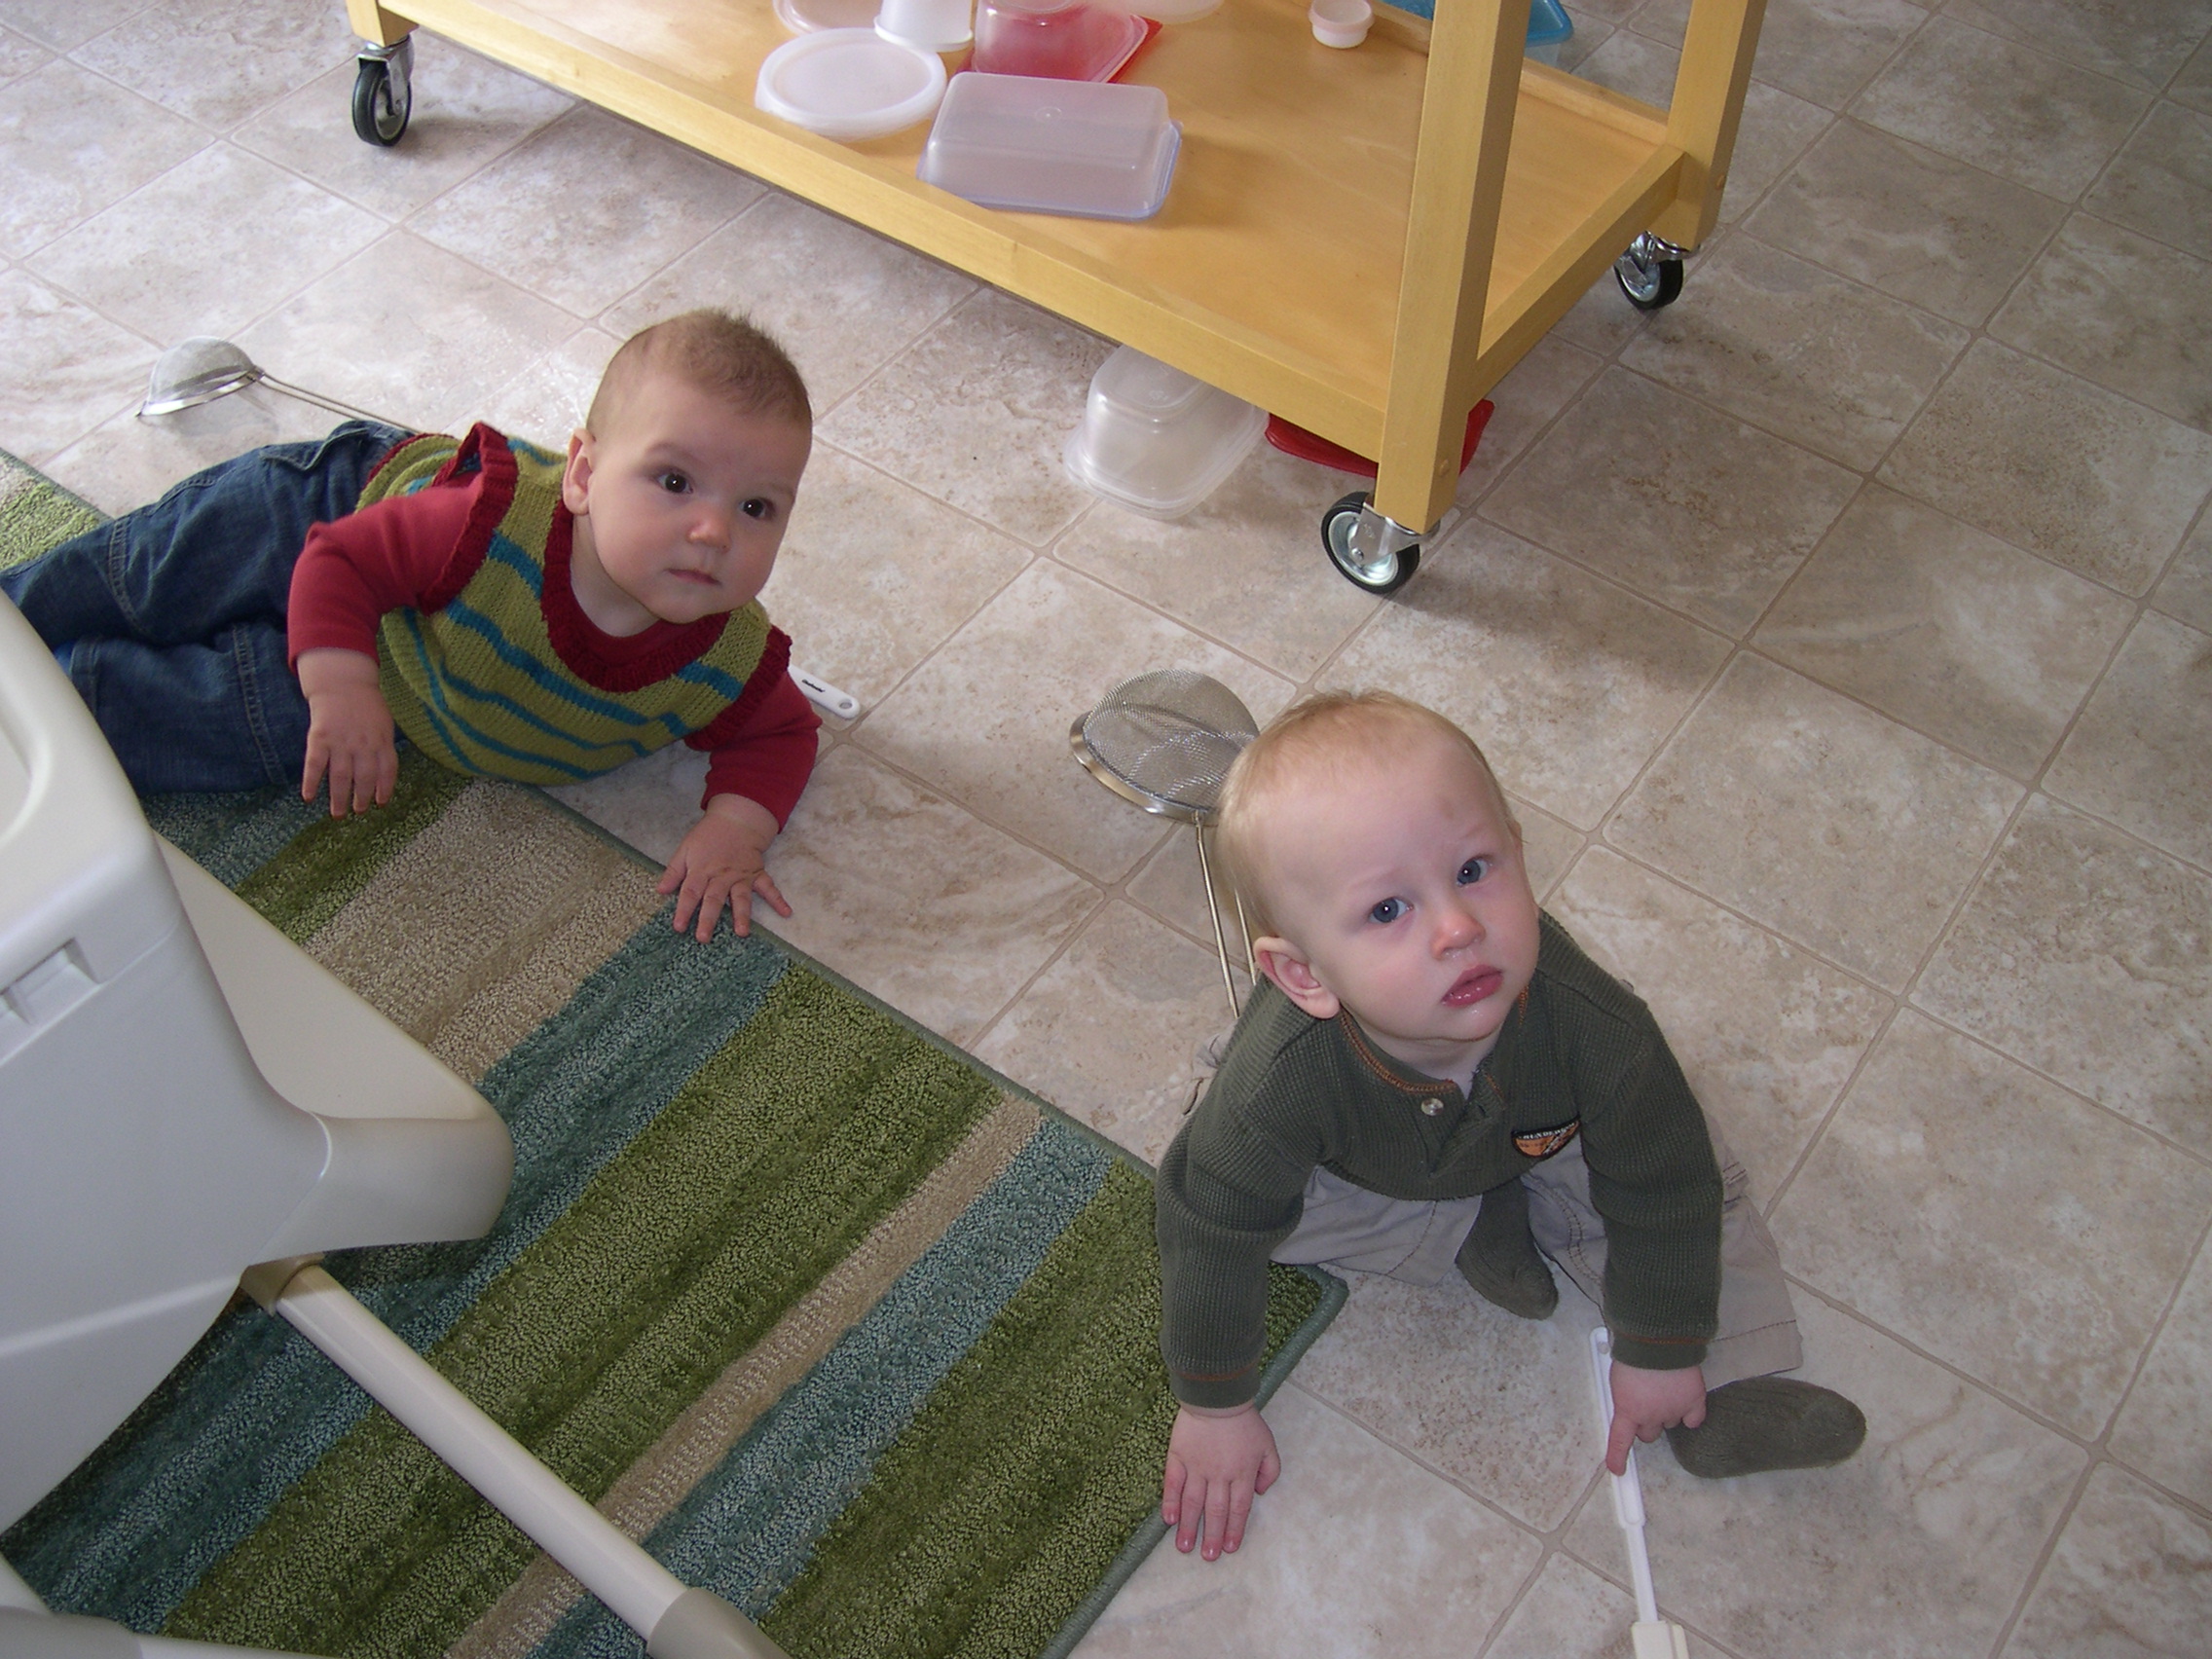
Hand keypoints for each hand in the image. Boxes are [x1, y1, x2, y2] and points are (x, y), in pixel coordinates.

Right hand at [297, 648, 396, 817]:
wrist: (342, 682)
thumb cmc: (366, 705)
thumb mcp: (384, 723)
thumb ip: (384, 746)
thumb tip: (384, 774)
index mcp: (382, 740)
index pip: (387, 771)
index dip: (385, 789)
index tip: (381, 804)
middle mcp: (363, 744)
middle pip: (364, 778)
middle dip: (362, 798)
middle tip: (358, 811)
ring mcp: (341, 742)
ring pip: (341, 776)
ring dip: (339, 798)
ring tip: (338, 814)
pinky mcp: (319, 738)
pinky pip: (315, 765)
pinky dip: (311, 782)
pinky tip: (308, 797)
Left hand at [659, 792, 791, 941]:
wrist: (736, 820)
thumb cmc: (708, 836)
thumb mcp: (685, 849)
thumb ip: (674, 871)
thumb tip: (660, 890)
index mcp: (702, 870)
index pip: (691, 892)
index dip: (683, 909)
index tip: (679, 927)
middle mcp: (722, 876)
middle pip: (714, 899)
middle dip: (708, 919)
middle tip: (703, 938)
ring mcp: (741, 876)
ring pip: (740, 898)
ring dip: (742, 915)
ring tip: (742, 933)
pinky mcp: (756, 874)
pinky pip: (769, 888)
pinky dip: (778, 900)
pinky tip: (786, 912)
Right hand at [1161, 1401, 1279, 1560]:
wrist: (1217, 1397)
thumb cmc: (1244, 1421)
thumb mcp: (1268, 1445)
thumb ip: (1270, 1472)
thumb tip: (1260, 1493)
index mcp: (1242, 1473)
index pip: (1238, 1509)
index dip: (1233, 1530)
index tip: (1228, 1548)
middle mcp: (1219, 1475)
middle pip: (1215, 1511)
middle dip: (1211, 1536)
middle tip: (1207, 1557)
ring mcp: (1197, 1467)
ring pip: (1193, 1503)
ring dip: (1189, 1527)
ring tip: (1184, 1547)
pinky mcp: (1179, 1456)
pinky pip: (1173, 1483)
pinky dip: (1170, 1502)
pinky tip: (1169, 1519)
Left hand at [1606, 1359, 1705, 1475]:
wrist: (1657, 1341)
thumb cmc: (1634, 1354)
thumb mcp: (1618, 1378)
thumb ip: (1624, 1395)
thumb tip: (1628, 1401)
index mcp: (1627, 1409)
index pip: (1620, 1441)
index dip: (1617, 1457)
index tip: (1616, 1469)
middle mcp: (1651, 1416)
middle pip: (1649, 1434)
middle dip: (1647, 1423)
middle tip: (1647, 1404)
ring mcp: (1673, 1411)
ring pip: (1670, 1424)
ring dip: (1667, 1413)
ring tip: (1665, 1390)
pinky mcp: (1694, 1403)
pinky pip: (1694, 1420)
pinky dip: (1691, 1415)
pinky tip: (1687, 1402)